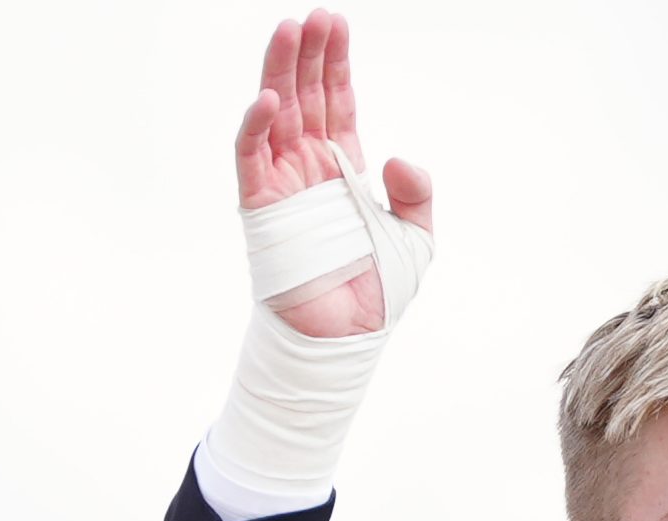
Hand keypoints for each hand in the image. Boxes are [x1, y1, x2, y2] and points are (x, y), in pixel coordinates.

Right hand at [234, 10, 431, 338]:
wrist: (347, 340)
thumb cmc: (376, 295)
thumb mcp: (415, 239)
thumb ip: (416, 194)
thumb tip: (399, 158)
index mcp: (342, 165)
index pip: (337, 100)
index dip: (337, 63)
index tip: (337, 24)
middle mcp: (309, 166)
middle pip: (305, 95)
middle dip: (308, 54)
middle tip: (314, 16)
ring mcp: (282, 183)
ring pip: (276, 114)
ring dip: (279, 72)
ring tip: (289, 31)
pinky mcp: (261, 207)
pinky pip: (251, 158)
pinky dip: (256, 127)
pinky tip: (268, 98)